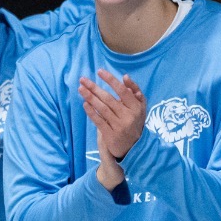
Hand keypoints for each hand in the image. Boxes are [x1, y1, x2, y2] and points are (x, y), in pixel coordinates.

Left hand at [79, 70, 147, 188]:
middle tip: (83, 80)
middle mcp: (128, 116)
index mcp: (136, 107)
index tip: (99, 71)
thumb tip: (125, 77)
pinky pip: (99, 121)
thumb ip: (134, 91)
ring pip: (102, 109)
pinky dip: (91, 112)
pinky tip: (84, 104)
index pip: (122, 90)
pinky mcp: (111, 136)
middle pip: (109, 99)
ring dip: (90, 98)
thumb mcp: (140, 107)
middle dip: (94, 88)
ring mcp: (119, 127)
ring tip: (81, 89)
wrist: (134, 148)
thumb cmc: (134, 122)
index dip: (110, 80)